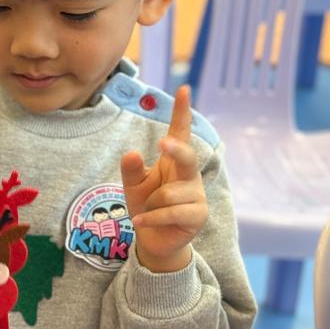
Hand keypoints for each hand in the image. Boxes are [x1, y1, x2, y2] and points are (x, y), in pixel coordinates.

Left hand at [120, 85, 207, 272]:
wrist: (154, 239)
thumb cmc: (146, 206)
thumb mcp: (133, 186)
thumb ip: (131, 169)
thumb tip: (132, 152)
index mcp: (173, 162)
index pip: (180, 133)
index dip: (182, 112)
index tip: (183, 88)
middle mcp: (188, 175)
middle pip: (186, 156)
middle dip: (176, 149)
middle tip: (163, 143)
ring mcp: (196, 195)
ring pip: (169, 194)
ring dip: (151, 204)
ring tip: (149, 211)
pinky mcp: (198, 215)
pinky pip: (170, 213)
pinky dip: (150, 218)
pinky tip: (140, 222)